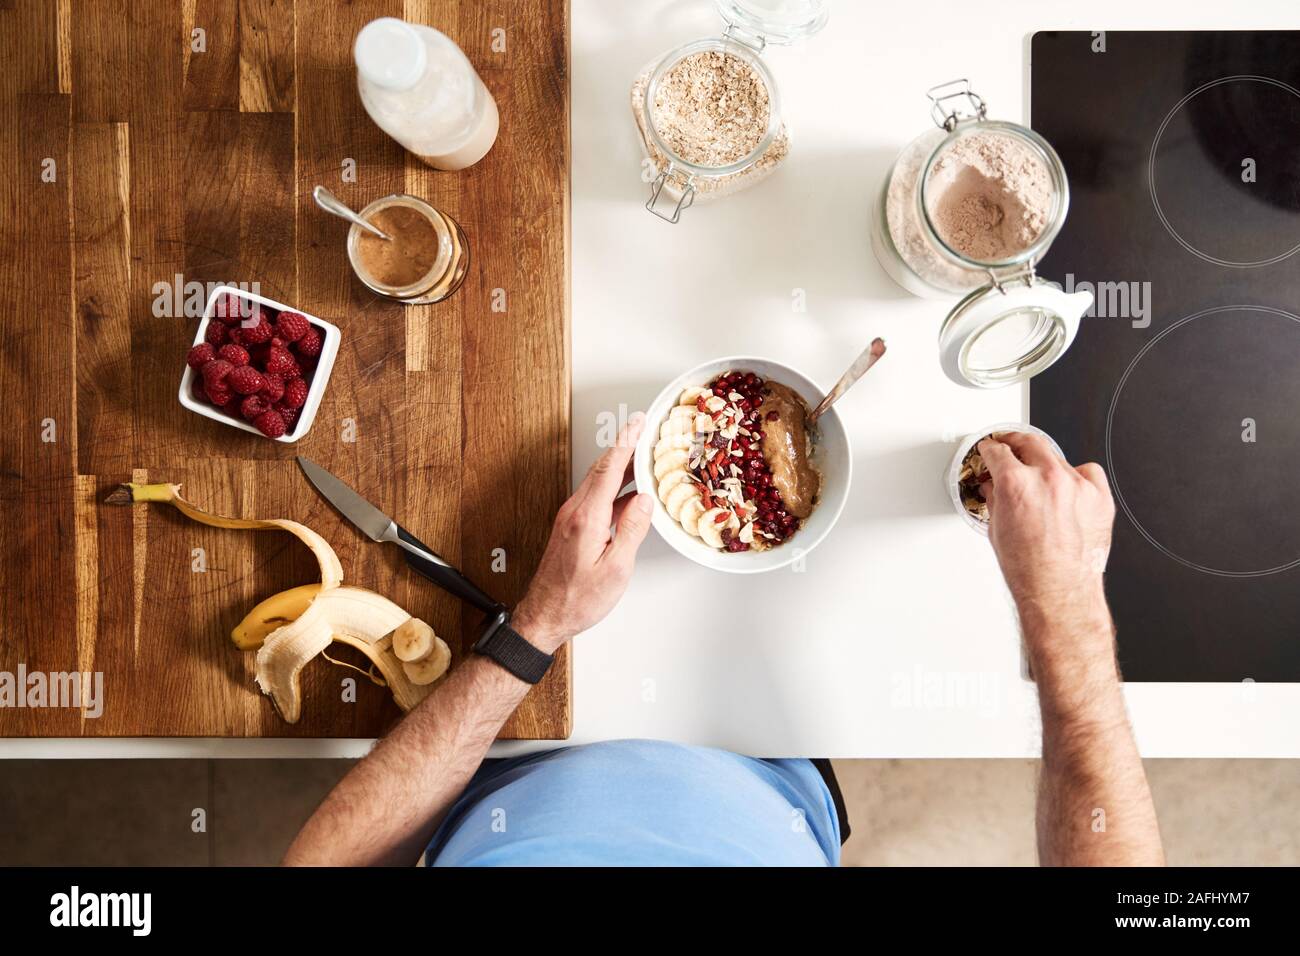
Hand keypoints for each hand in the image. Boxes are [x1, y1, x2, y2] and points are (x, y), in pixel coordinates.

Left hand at [512, 413, 653, 652]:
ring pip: (598, 483)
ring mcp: (570, 520)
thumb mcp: (616, 569)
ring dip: (620, 468)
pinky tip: (629, 497)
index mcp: (587, 518)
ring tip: (643, 459)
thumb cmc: (576, 599)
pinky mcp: (570, 529)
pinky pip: (595, 499)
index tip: (637, 423)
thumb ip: (632, 530)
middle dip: (624, 446)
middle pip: (602, 469)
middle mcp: (575, 513)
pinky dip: (614, 490)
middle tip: (643, 430)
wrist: (545, 616)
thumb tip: (644, 501)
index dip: (626, 441)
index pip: (609, 468)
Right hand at [978, 433, 1115, 667]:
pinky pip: (1088, 472)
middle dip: (1015, 442)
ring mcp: (1077, 486)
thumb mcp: (996, 529)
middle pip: (1029, 442)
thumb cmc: (1029, 569)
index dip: (990, 449)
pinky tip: (1069, 489)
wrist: (1059, 591)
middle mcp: (1048, 478)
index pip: (998, 451)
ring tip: (1040, 483)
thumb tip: (994, 487)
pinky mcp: (1100, 497)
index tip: (990, 449)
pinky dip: (1077, 477)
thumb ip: (996, 498)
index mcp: (1016, 483)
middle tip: (1010, 446)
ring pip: (1058, 458)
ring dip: (1045, 465)